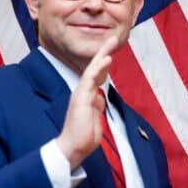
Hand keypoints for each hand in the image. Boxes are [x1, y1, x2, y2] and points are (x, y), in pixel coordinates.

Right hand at [55, 36, 118, 168]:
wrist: (73, 148)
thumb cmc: (83, 136)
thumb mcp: (95, 117)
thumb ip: (97, 105)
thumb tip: (100, 97)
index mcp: (87, 96)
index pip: (97, 75)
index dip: (105, 63)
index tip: (113, 52)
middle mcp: (83, 92)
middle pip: (95, 68)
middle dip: (104, 52)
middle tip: (113, 39)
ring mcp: (80, 94)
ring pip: (92, 69)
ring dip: (102, 55)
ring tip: (111, 43)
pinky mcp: (80, 98)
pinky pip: (89, 79)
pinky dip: (98, 68)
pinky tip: (106, 59)